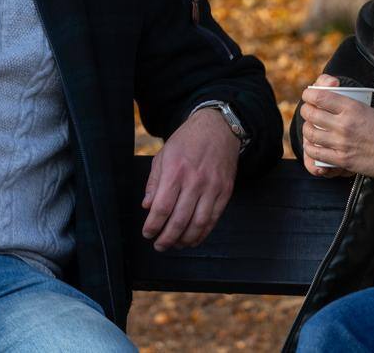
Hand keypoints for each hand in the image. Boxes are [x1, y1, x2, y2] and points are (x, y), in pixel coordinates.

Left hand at [141, 106, 239, 250]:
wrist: (218, 128)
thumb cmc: (187, 141)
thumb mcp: (163, 155)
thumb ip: (154, 182)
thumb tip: (147, 206)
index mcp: (175, 171)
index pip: (162, 207)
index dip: (153, 225)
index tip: (147, 233)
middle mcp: (195, 181)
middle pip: (179, 220)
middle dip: (166, 238)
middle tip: (159, 246)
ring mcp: (212, 187)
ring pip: (198, 224)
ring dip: (185, 240)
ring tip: (175, 245)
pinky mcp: (225, 191)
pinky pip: (214, 219)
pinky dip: (203, 233)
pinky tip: (193, 238)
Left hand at [300, 75, 350, 177]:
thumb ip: (356, 107)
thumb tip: (345, 106)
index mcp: (352, 108)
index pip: (320, 97)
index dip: (309, 94)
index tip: (308, 95)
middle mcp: (343, 124)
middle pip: (311, 114)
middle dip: (306, 110)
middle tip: (308, 111)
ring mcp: (341, 143)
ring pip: (311, 133)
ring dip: (307, 129)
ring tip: (310, 128)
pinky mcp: (342, 160)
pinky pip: (316, 153)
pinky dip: (311, 148)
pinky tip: (312, 145)